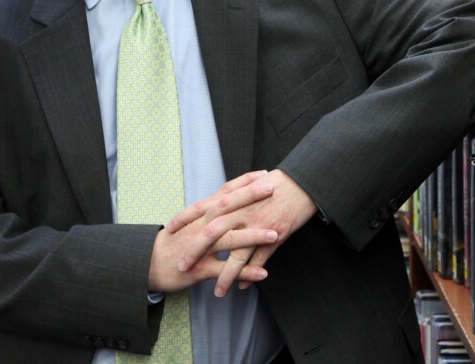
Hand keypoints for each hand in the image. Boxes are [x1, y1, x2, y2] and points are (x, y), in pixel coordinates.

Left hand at [169, 169, 317, 297]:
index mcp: (234, 197)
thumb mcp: (250, 184)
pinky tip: (241, 286)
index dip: (185, 219)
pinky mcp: (274, 236)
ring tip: (216, 292)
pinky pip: (258, 260)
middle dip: (195, 252)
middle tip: (183, 266)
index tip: (170, 229)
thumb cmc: (277, 182)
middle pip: (211, 233)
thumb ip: (233, 195)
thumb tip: (217, 207)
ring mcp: (258, 225)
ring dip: (224, 275)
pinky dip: (249, 274)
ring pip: (235, 254)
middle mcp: (242, 211)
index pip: (202, 208)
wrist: (303, 183)